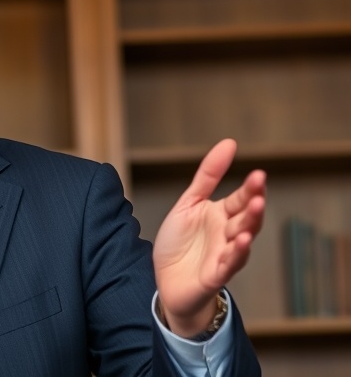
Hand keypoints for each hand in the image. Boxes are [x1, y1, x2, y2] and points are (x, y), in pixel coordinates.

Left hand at [152, 139, 265, 336]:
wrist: (166, 281)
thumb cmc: (179, 243)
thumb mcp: (189, 204)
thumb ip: (207, 176)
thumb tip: (229, 143)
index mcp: (221, 215)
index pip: (240, 199)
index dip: (250, 188)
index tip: (258, 174)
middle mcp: (227, 234)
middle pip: (245, 218)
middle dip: (253, 203)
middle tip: (259, 187)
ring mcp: (224, 254)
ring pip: (242, 240)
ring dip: (250, 226)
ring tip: (255, 209)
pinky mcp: (216, 275)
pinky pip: (229, 264)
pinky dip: (236, 254)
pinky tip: (241, 241)